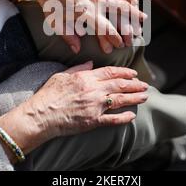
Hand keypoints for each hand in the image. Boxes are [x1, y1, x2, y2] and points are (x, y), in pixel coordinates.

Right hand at [0, 62, 147, 153]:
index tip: (133, 73)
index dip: (124, 72)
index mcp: (86, 77)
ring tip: (145, 97)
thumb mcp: (61, 75)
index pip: (110, 72)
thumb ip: (78, 68)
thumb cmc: (48, 95)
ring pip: (120, 100)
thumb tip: (90, 64)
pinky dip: (124, 118)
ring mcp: (95, 106)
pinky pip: (113, 119)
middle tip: (145, 85)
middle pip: (119, 85)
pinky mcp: (93, 121)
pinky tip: (132, 116)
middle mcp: (93, 90)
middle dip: (135, 85)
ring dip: (134, 98)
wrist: (41, 115)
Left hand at [16, 0, 145, 53]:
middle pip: (121, 12)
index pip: (107, 29)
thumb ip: (68, 36)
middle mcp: (95, 0)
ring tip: (141, 15)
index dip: (116, 38)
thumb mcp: (55, 22)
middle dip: (132, 23)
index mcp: (86, 13)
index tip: (120, 44)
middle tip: (138, 31)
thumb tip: (77, 50)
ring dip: (133, 6)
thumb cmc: (48, 1)